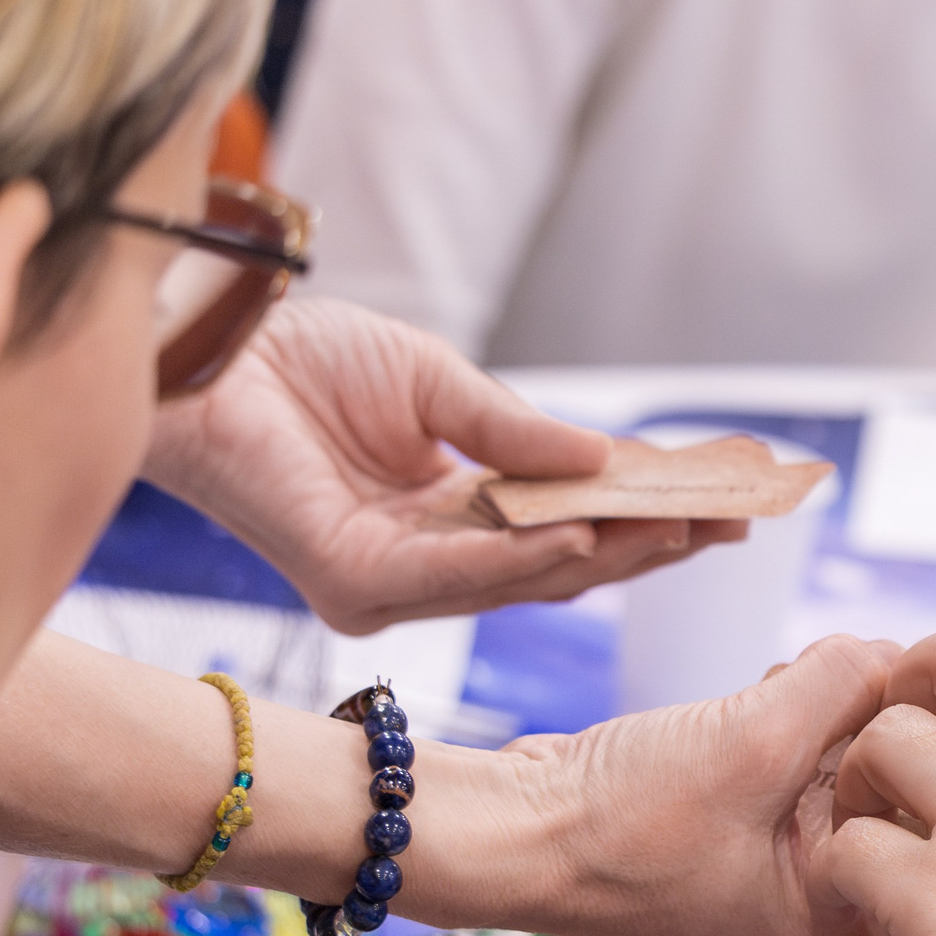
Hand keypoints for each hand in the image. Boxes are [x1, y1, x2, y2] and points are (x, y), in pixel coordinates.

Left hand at [145, 297, 742, 632]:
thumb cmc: (301, 360)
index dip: (643, 519)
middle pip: (559, 569)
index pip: (563, 530)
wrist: (202, 350)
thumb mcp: (439, 385)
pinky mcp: (354, 585)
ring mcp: (391, 584)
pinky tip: (588, 540)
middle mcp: (422, 566)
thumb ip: (520, 434)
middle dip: (650, 545)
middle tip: (733, 522)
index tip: (722, 501)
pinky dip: (528, 558)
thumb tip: (611, 463)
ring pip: (522, 582)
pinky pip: (460, 576)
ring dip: (611, 554)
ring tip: (687, 527)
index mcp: (445, 520)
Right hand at [513, 633, 900, 935]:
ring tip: (747, 723)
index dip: (889, 742)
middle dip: (845, 724)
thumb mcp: (756, 739)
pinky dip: (782, 717)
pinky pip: (810, 752)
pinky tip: (738, 721)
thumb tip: (900, 648)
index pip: (927, 817)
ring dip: (808, 711)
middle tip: (779, 722)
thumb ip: (850, 681)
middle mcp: (830, 912)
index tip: (834, 718)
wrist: (522, 827)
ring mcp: (796, 868)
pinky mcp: (764, 824)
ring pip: (853, 753)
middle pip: (896, 782)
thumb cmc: (619, 825)